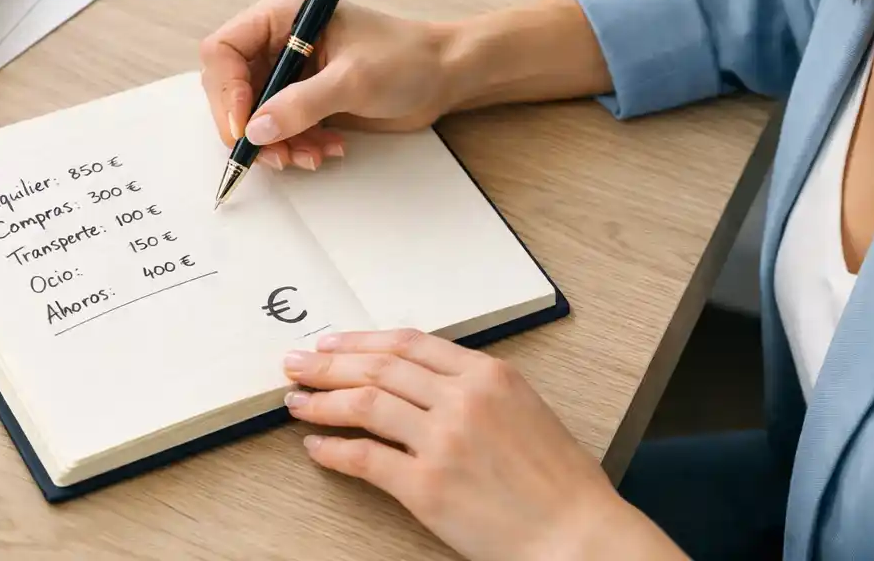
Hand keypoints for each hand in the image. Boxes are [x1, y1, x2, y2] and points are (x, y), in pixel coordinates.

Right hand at [199, 0, 461, 170]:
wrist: (445, 75)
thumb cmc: (407, 59)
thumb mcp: (353, 81)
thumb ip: (301, 104)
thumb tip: (255, 131)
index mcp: (284, 13)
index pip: (225, 50)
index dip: (227, 92)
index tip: (244, 128)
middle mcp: (281, 38)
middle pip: (233, 87)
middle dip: (252, 127)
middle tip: (276, 156)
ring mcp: (292, 68)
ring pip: (255, 114)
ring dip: (277, 142)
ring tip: (312, 155)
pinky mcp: (306, 95)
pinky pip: (280, 127)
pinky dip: (296, 144)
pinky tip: (327, 148)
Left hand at [281, 329, 676, 560]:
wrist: (577, 533)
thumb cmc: (558, 480)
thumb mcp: (524, 408)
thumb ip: (474, 387)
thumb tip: (417, 380)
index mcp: (489, 374)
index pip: (408, 343)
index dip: (361, 340)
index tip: (331, 343)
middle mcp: (463, 398)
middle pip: (379, 367)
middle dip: (329, 363)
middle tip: (296, 364)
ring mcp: (443, 441)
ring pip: (365, 404)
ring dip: (322, 401)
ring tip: (296, 402)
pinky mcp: (427, 487)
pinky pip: (366, 458)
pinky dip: (334, 450)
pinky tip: (317, 447)